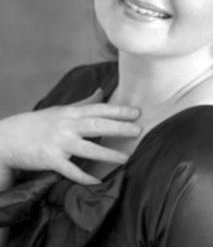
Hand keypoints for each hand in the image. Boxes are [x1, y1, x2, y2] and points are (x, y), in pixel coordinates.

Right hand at [0, 89, 140, 183]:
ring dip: (108, 154)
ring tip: (126, 158)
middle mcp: (67, 125)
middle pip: (98, 126)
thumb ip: (85, 102)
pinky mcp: (51, 160)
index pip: (100, 109)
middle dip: (119, 128)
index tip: (137, 112)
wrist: (8, 137)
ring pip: (88, 149)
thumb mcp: (62, 109)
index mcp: (72, 112)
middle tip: (139, 130)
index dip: (119, 110)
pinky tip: (98, 181)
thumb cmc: (40, 122)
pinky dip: (85, 177)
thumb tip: (102, 91)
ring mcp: (59, 143)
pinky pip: (71, 171)